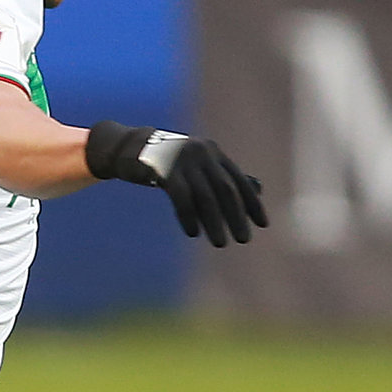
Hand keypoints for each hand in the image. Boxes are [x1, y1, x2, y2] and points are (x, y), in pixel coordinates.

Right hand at [85, 121, 267, 246]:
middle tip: (243, 239)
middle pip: (225, 190)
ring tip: (219, 243)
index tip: (263, 225)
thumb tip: (258, 190)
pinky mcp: (162, 169)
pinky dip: (189, 217)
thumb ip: (224, 176)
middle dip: (235, 216)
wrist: (128, 148)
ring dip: (214, 222)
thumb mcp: (198, 167)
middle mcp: (202, 153)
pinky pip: (181, 197)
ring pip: (205, 197)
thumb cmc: (167, 163)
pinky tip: (193, 233)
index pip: (238, 180)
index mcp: (214, 152)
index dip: (252, 203)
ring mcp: (182, 159)